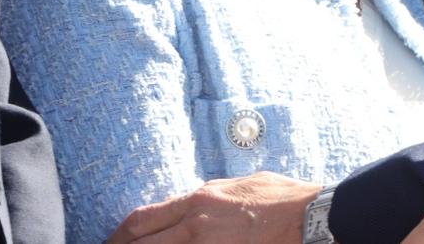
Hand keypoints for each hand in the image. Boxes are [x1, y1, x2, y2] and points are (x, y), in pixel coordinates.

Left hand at [107, 171, 316, 243]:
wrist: (309, 216)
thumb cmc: (281, 198)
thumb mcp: (237, 186)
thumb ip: (209, 196)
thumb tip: (192, 202)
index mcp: (198, 199)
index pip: (143, 219)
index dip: (121, 235)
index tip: (113, 243)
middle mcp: (195, 224)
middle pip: (141, 241)